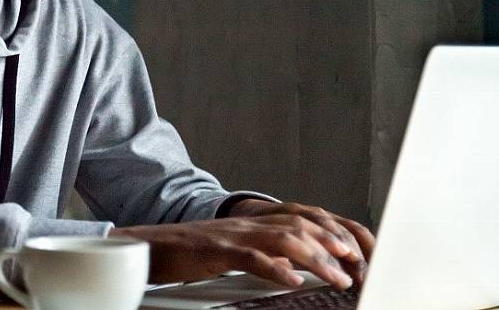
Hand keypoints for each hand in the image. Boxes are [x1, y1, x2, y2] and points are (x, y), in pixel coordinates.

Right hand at [111, 212, 367, 289]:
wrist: (144, 245)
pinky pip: (250, 256)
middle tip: (355, 264)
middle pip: (299, 224)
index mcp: (250, 222)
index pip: (301, 217)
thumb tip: (292, 266)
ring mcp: (230, 235)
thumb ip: (262, 254)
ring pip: (283, 238)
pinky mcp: (214, 250)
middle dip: (332, 243)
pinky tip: (292, 280)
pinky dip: (275, 268)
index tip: (355, 252)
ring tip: (336, 277)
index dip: (331, 231)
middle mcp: (245, 223)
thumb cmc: (185, 252)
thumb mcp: (230, 251)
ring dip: (315, 257)